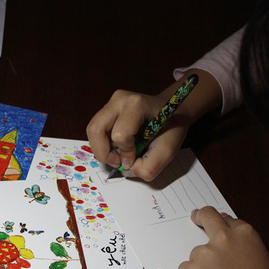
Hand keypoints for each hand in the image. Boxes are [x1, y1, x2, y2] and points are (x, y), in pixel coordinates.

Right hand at [86, 69, 222, 180]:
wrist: (175, 111)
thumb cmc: (172, 127)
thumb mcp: (168, 150)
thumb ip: (149, 166)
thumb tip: (127, 169)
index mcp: (137, 104)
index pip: (120, 134)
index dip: (126, 153)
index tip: (135, 158)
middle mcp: (120, 99)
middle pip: (95, 129)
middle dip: (104, 153)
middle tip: (118, 162)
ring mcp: (111, 103)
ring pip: (93, 131)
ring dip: (103, 149)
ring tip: (119, 155)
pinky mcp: (108, 110)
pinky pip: (97, 131)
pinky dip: (104, 144)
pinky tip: (119, 148)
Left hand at [178, 207, 268, 268]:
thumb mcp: (266, 261)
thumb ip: (249, 247)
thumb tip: (238, 240)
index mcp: (245, 233)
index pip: (228, 220)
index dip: (223, 225)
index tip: (217, 225)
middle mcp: (223, 238)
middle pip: (206, 216)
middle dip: (200, 216)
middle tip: (196, 218)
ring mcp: (205, 253)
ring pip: (197, 254)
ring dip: (202, 264)